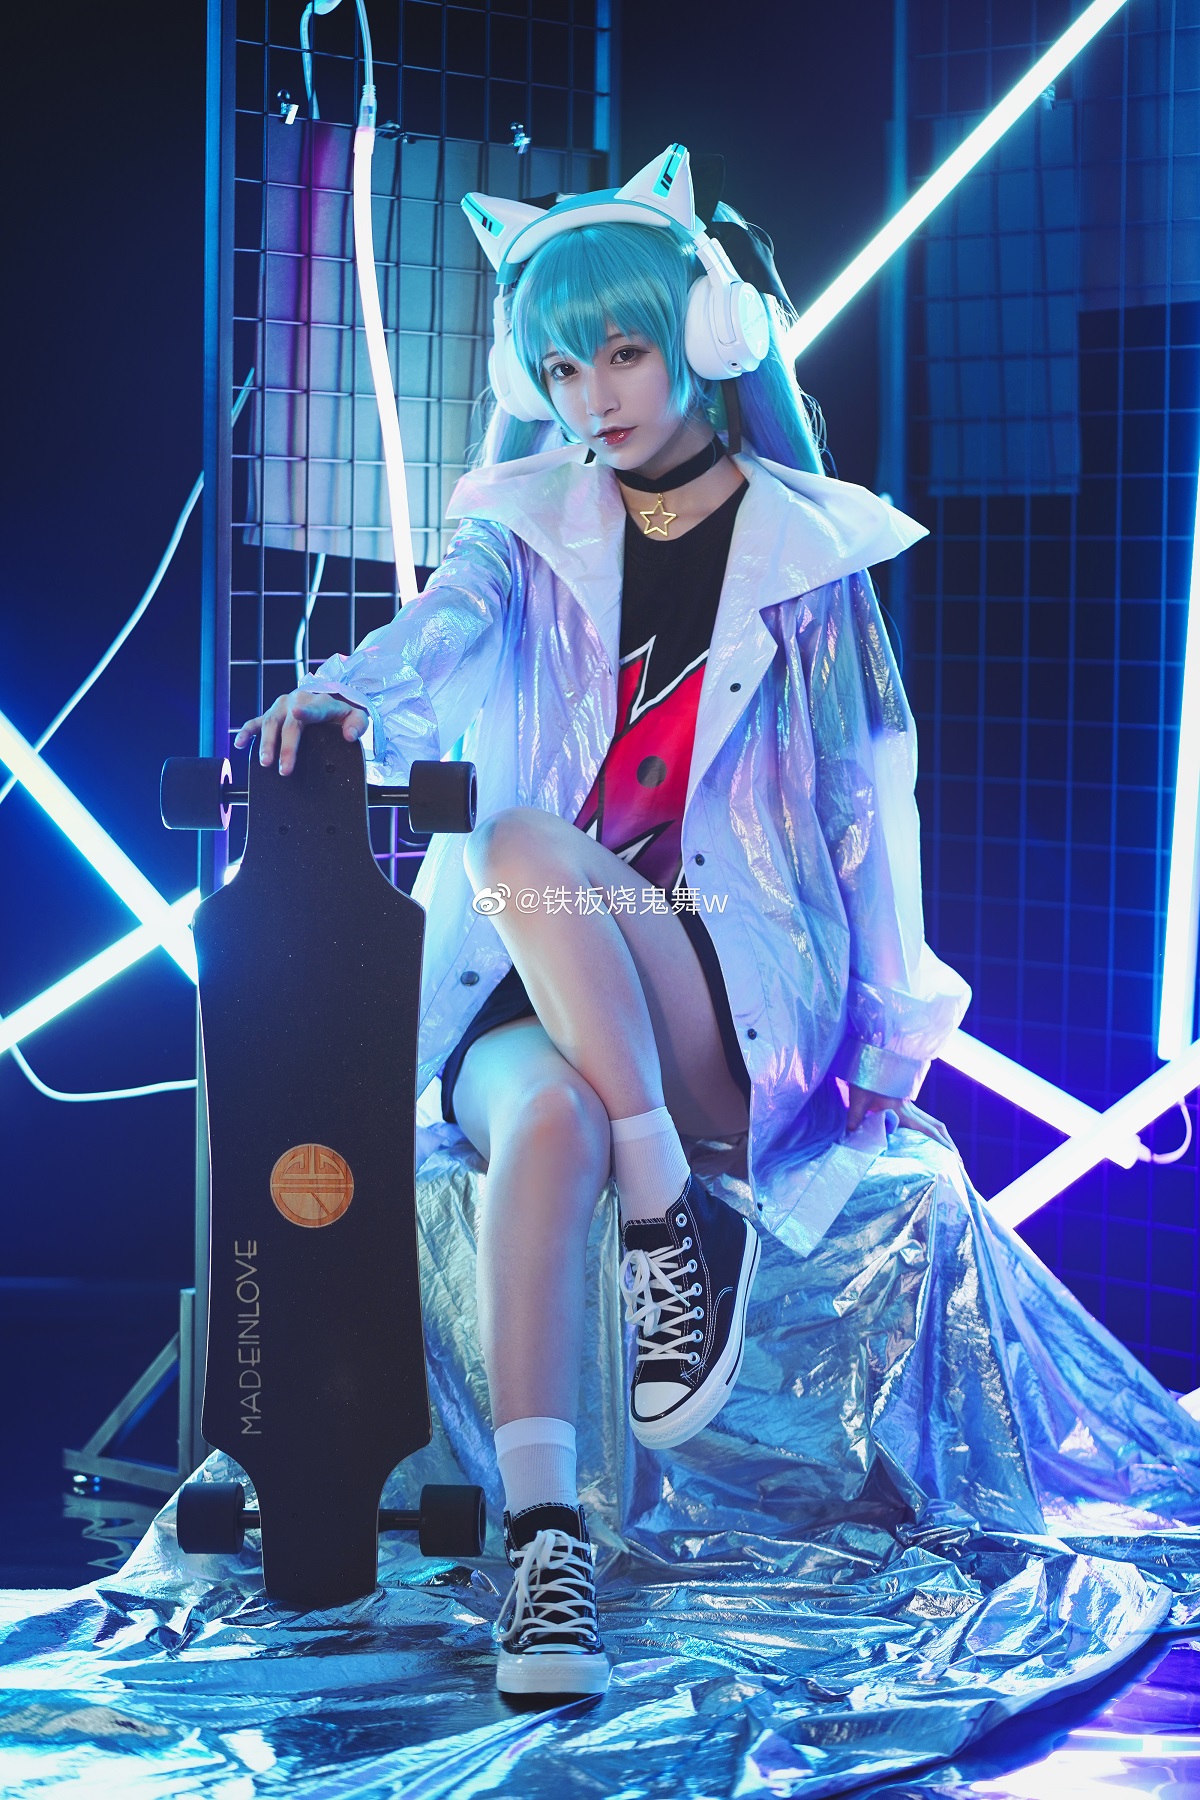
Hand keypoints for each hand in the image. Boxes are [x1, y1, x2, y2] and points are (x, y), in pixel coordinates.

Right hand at [234, 689, 369, 775]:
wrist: (328, 698)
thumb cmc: (342, 712)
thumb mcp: (357, 716)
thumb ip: (358, 725)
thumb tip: (350, 736)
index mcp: (320, 702)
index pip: (313, 708)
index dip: (305, 711)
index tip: (297, 713)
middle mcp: (298, 700)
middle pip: (289, 724)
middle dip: (285, 747)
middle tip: (284, 769)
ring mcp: (281, 706)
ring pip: (269, 723)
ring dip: (266, 743)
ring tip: (265, 762)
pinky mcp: (270, 712)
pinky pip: (255, 721)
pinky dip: (246, 732)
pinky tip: (239, 744)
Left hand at [845, 1084, 955, 1152]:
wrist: (872, 1054)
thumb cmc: (865, 1076)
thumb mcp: (858, 1098)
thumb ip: (855, 1118)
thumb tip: (850, 1135)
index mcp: (902, 1110)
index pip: (928, 1130)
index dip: (942, 1145)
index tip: (954, 1158)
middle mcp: (910, 1108)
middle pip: (937, 1127)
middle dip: (949, 1145)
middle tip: (959, 1163)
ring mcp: (909, 1104)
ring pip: (933, 1122)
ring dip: (943, 1138)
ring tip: (950, 1154)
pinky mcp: (904, 1102)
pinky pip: (924, 1119)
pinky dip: (932, 1131)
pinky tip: (930, 1140)